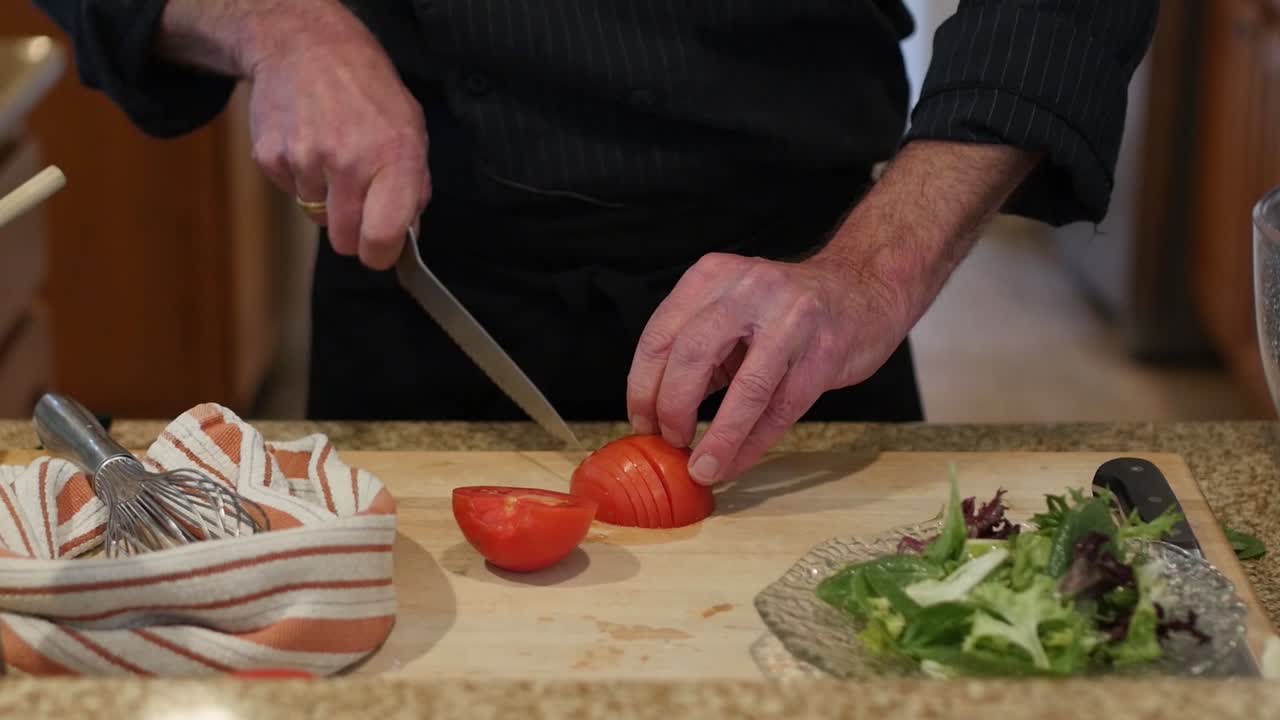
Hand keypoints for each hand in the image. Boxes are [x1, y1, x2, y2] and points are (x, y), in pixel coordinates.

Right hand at [244, 15, 428, 268]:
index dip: (381, 254)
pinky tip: (308, 142)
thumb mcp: (410, 128)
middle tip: (357, 199)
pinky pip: (289, 191)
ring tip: (331, 153)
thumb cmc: (367, 90)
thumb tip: (407, 233)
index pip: (382, 236)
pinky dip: (299, 177)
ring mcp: (305, 159)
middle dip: (352, 231)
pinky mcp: (271, 156)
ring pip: (316, 216)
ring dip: (325, 197)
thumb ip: (414, 185)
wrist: (306, 45)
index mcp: (394, 157)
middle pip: (344, 240)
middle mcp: (349, 161)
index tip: (380, 251)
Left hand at [625, 252, 908, 485]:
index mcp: (713, 276)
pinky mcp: (825, 352)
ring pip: (745, 389)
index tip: (642, 423)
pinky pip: (781, 409)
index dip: (643, 387)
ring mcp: (792, 319)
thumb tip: (656, 415)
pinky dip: (753, 443)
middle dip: (672, 409)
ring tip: (703, 467)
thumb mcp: (731, 314)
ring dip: (718, 438)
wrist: (864, 289)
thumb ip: (697, 354)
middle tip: (669, 441)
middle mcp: (749, 289)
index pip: (660, 335)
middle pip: (692, 356)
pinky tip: (736, 461)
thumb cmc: (786, 312)